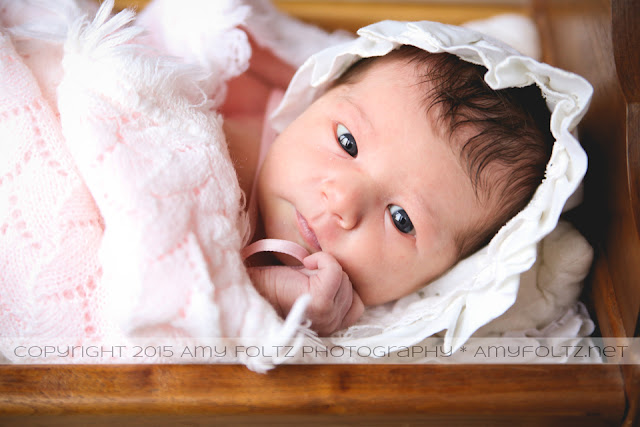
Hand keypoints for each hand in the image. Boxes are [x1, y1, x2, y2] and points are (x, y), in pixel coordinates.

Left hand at [248, 252, 363, 335]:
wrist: (255, 287)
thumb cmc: (278, 287)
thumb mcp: (315, 291)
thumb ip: (334, 291)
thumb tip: (350, 269)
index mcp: (332, 326)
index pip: (357, 304)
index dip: (340, 286)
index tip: (318, 279)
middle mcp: (332, 326)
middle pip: (351, 287)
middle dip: (330, 275)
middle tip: (307, 276)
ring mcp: (327, 316)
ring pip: (344, 278)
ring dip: (325, 268)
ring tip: (305, 273)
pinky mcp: (320, 301)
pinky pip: (335, 270)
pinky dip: (323, 260)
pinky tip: (306, 263)